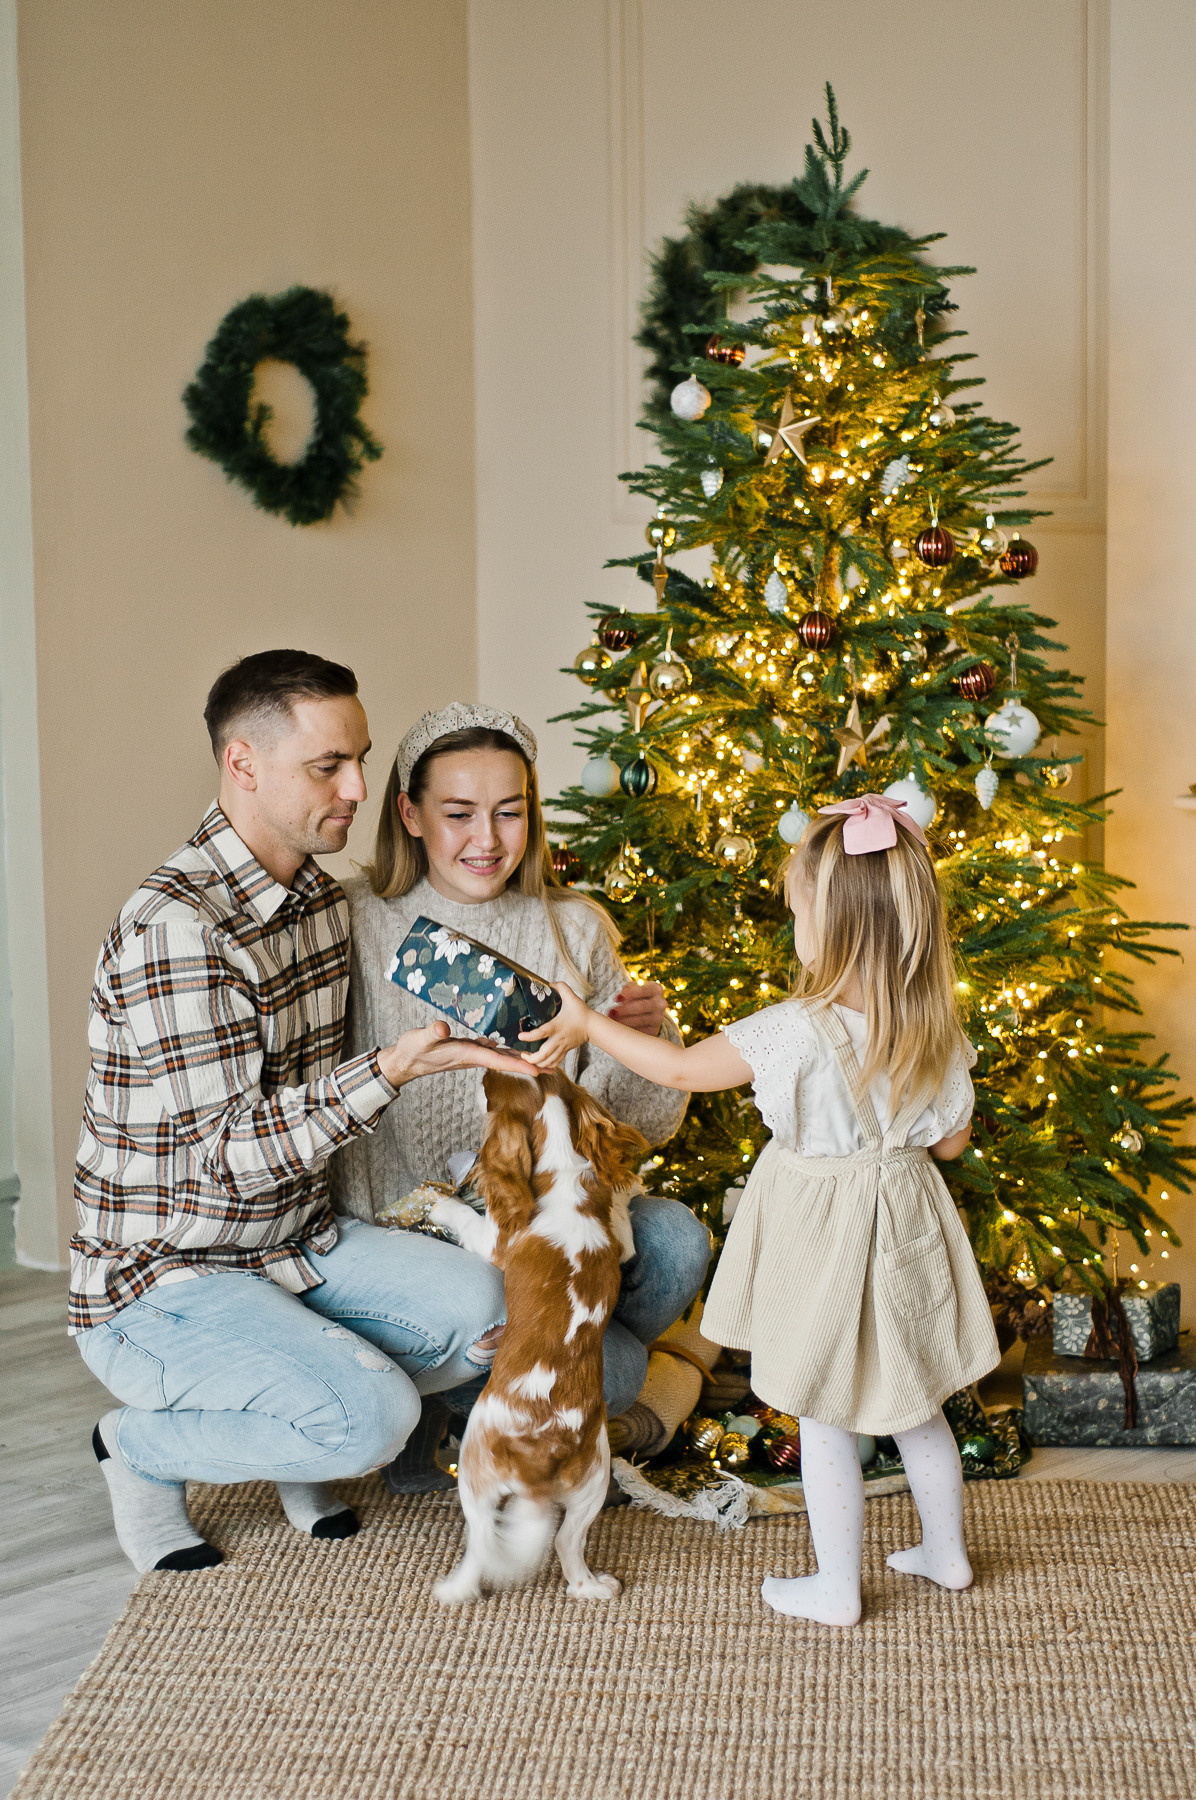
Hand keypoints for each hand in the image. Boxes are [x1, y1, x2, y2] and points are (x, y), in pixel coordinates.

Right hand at [378, 1021, 533, 1089]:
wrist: (404, 1060)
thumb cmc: (412, 1050)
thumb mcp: (420, 1039)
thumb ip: (432, 1033)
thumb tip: (442, 1028)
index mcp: (468, 1054)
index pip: (499, 1061)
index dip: (519, 1065)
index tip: (539, 1068)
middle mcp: (473, 1056)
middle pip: (507, 1062)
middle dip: (530, 1064)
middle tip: (553, 1065)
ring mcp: (471, 1053)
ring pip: (502, 1055)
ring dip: (522, 1056)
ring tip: (542, 1055)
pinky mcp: (467, 1047)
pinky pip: (492, 1047)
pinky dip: (506, 1046)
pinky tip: (513, 1040)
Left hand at [518, 982, 590, 1070]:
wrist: (593, 1026)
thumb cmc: (581, 1012)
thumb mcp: (571, 997)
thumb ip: (561, 987)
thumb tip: (550, 983)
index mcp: (557, 1026)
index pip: (542, 1033)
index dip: (530, 1036)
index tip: (521, 1036)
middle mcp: (559, 1039)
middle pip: (544, 1054)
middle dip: (531, 1058)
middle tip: (522, 1054)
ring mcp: (562, 1047)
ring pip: (548, 1061)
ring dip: (537, 1063)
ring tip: (528, 1059)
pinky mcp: (565, 1051)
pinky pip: (555, 1063)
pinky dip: (546, 1065)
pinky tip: (540, 1063)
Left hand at [608, 980, 666, 1036]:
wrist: (647, 1011)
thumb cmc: (636, 996)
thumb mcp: (633, 989)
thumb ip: (627, 990)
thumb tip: (620, 997)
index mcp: (656, 989)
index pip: (643, 990)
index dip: (629, 994)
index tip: (616, 999)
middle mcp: (660, 1003)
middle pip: (641, 1006)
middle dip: (625, 1010)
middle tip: (611, 1012)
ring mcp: (658, 1018)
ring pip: (640, 1020)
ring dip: (624, 1021)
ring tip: (611, 1021)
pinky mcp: (654, 1030)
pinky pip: (640, 1031)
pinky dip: (629, 1031)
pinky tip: (619, 1029)